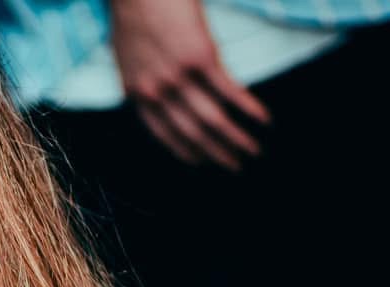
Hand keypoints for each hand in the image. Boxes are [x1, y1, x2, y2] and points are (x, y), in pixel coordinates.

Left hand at [110, 0, 269, 169]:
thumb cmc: (134, 8)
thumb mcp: (127, 51)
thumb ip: (140, 74)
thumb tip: (150, 86)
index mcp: (136, 90)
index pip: (162, 133)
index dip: (184, 150)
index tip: (201, 162)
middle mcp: (155, 90)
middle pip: (190, 133)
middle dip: (215, 154)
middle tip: (235, 167)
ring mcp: (177, 76)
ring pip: (210, 120)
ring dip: (235, 139)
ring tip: (253, 151)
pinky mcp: (199, 56)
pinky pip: (227, 91)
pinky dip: (247, 108)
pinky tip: (263, 120)